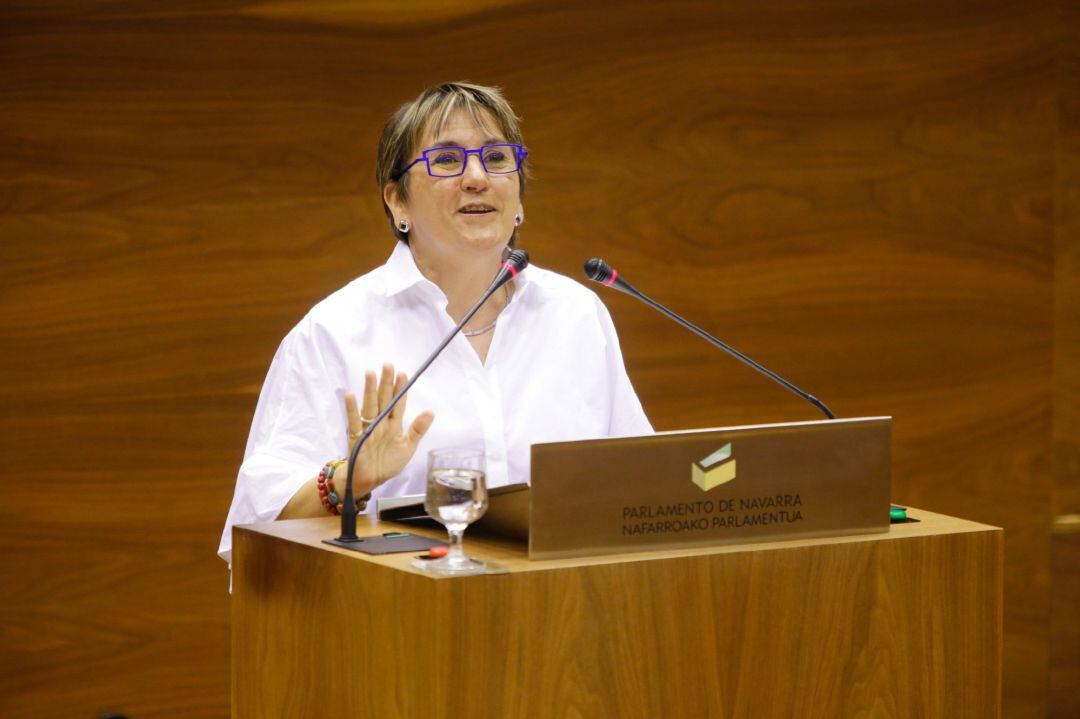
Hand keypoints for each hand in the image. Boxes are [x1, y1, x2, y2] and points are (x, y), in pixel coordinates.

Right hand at [345, 363, 434, 493]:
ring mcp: (368, 428)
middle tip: (388, 365)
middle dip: (386, 382)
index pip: (398, 403)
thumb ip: (418, 429)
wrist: (371, 480)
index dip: (400, 389)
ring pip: (369, 405)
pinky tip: (350, 395)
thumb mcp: (408, 447)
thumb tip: (431, 411)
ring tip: (370, 374)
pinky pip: (353, 421)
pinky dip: (351, 409)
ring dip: (369, 390)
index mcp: (394, 424)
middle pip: (383, 399)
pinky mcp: (356, 437)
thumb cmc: (388, 463)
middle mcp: (381, 422)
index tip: (403, 374)